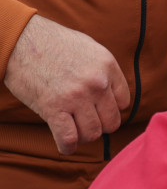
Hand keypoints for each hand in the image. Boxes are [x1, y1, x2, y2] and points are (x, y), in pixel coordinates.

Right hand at [3, 14, 129, 154]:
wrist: (20, 40)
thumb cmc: (52, 43)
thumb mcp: (89, 48)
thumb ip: (103, 70)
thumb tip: (111, 92)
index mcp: (107, 66)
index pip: (124, 102)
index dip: (111, 109)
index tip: (99, 110)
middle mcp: (97, 83)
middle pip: (111, 121)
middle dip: (100, 125)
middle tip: (86, 123)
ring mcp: (76, 97)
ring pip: (93, 133)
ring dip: (84, 136)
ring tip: (75, 131)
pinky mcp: (54, 108)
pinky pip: (69, 138)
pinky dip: (68, 147)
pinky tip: (66, 146)